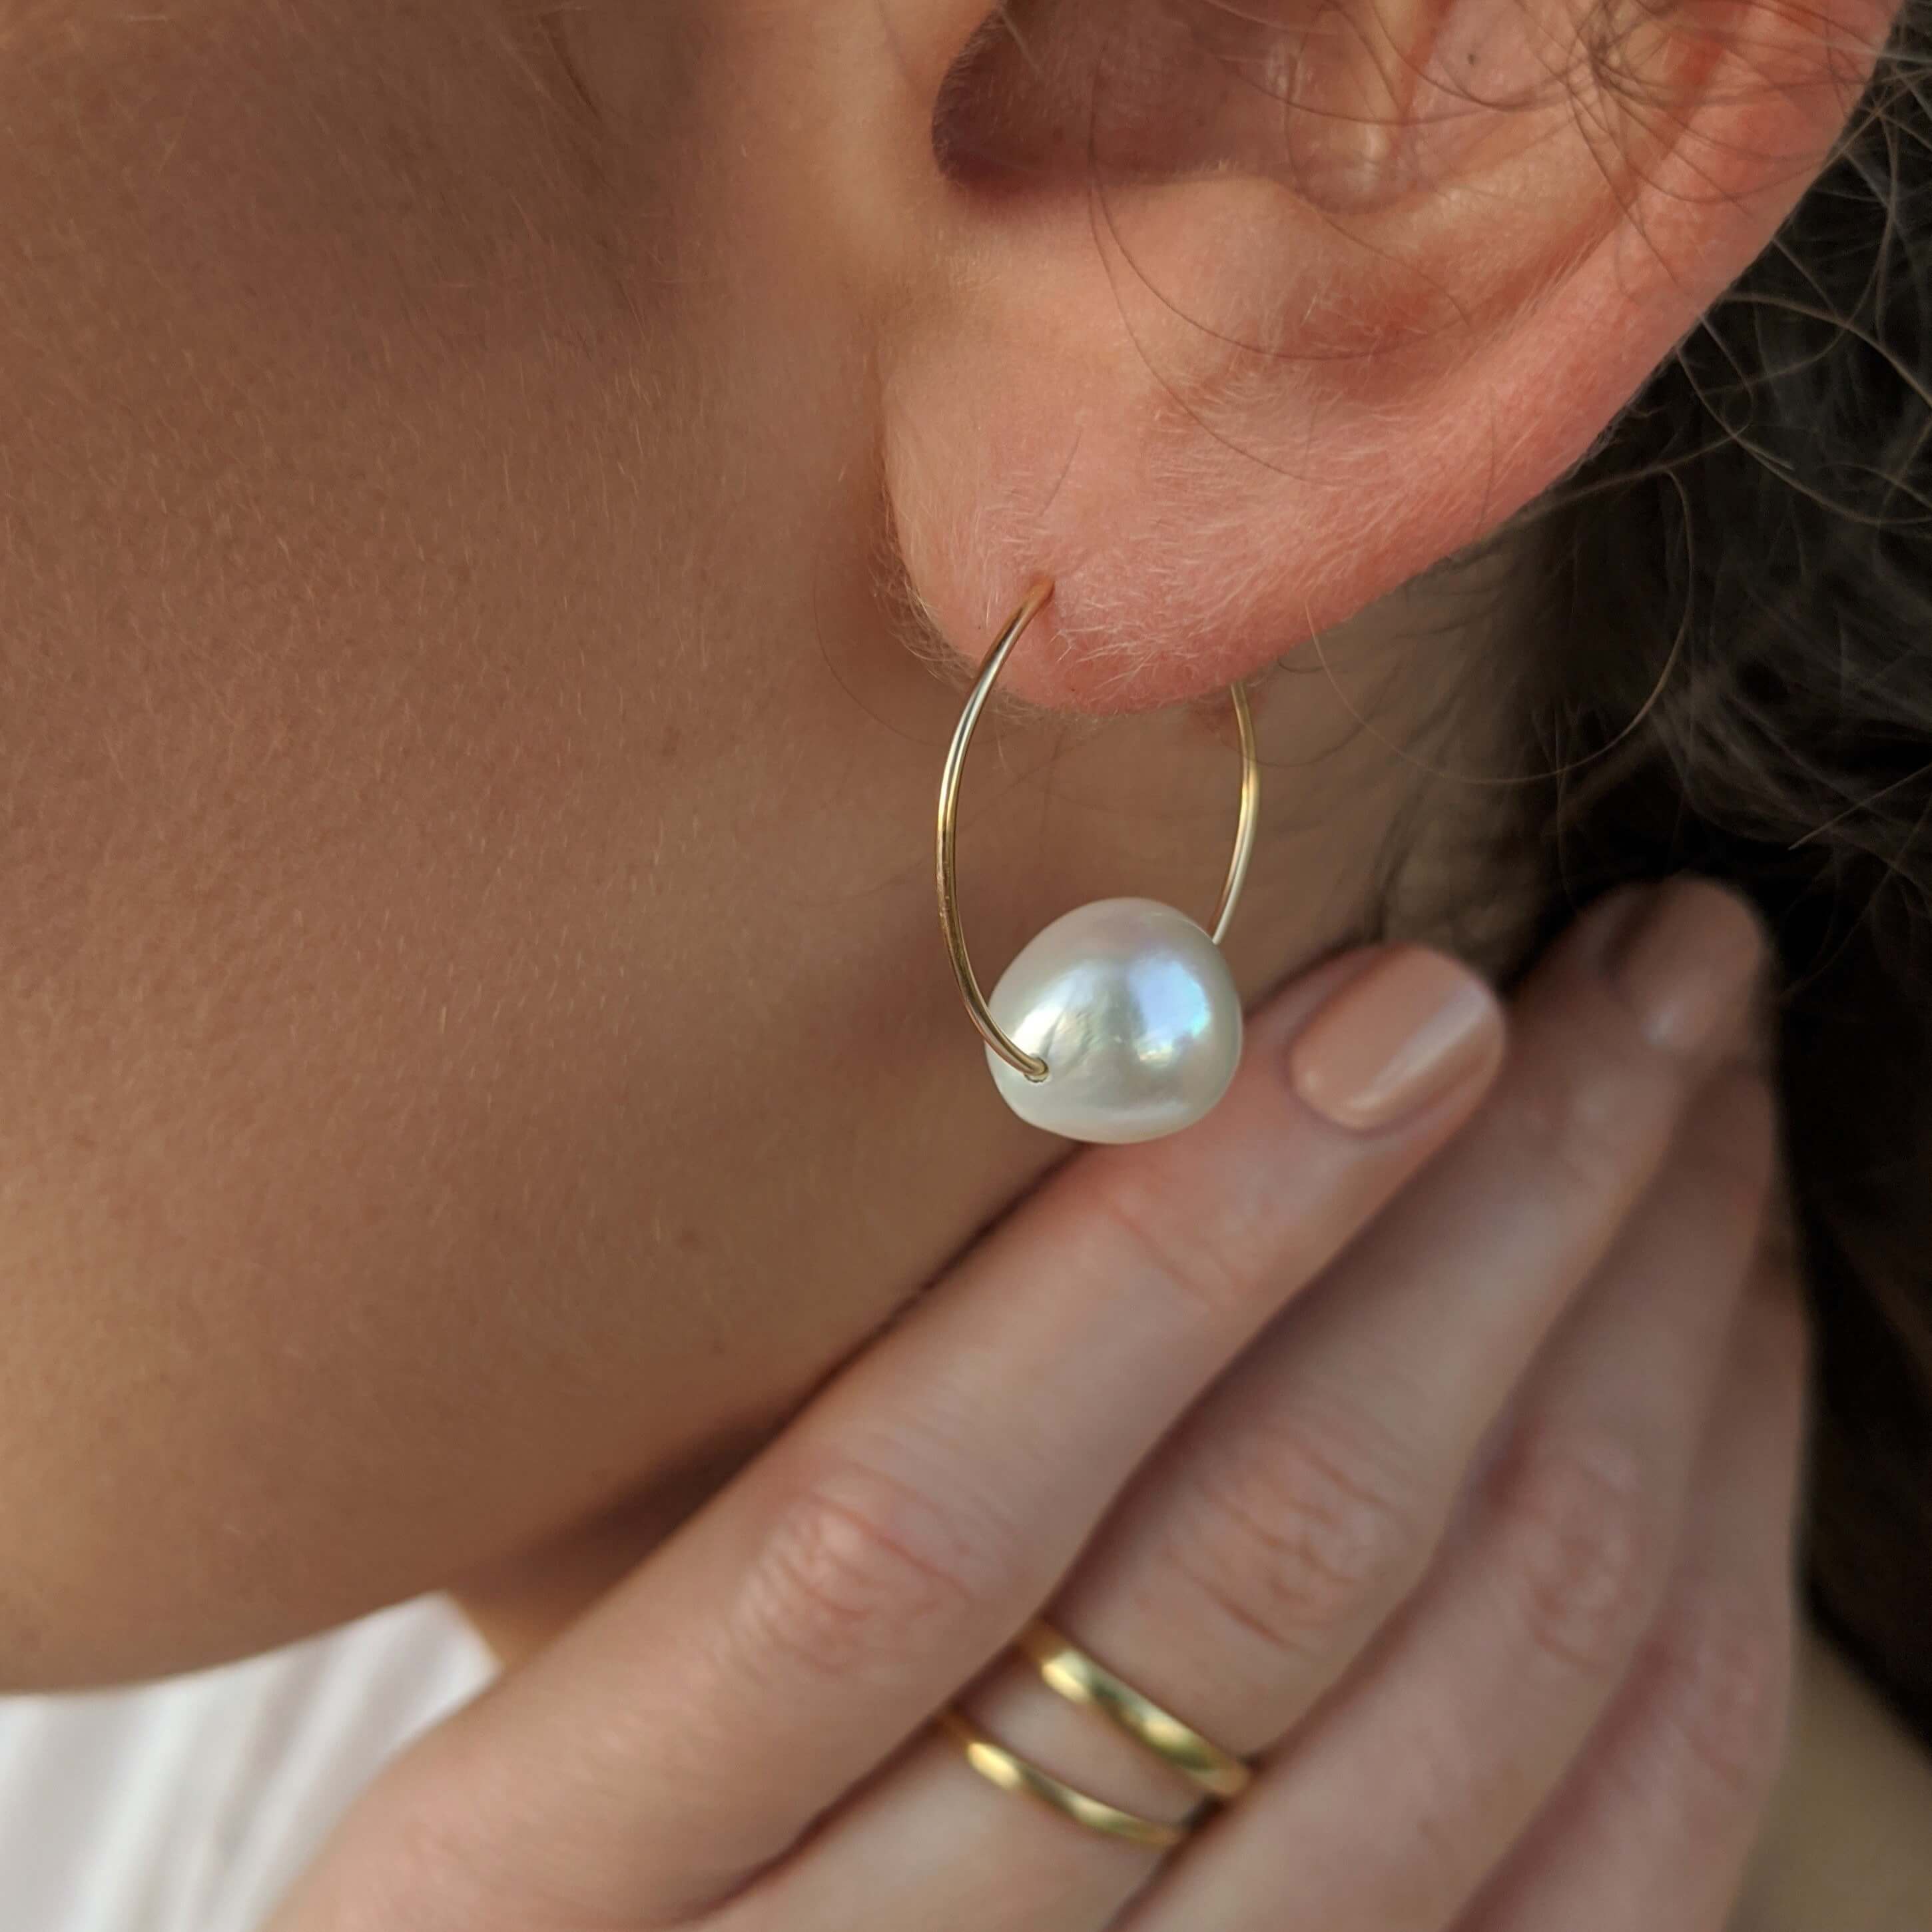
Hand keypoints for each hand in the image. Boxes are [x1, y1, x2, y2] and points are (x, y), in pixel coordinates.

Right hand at [272, 876, 1798, 1931]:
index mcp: (543, 1888)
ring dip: (1642, 1361)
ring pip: (1490, 1713)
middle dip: (1508, 1226)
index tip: (1406, 1001)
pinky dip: (1712, 1604)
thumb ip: (719, 1471)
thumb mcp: (530, 1673)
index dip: (1180, 1241)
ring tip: (1704, 1111)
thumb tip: (1086, 1103)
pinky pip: (1625, 1891)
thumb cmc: (587, 1873)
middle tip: (1643, 976)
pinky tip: (1729, 1376)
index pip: (902, 1522)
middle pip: (1260, 1587)